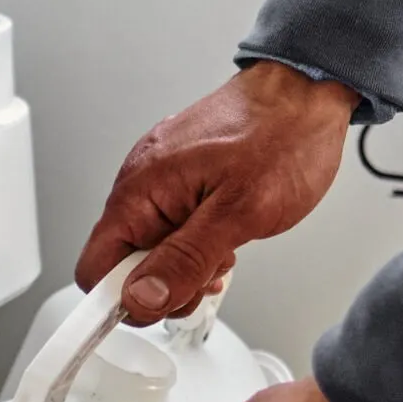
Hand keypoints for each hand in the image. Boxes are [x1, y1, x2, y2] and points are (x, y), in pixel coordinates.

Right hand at [77, 62, 357, 324]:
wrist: (307, 92)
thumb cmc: (282, 137)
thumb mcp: (240, 212)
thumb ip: (185, 260)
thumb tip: (140, 298)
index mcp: (141, 191)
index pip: (96, 268)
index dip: (122, 300)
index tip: (158, 309)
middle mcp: (140, 183)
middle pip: (125, 265)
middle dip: (168, 282)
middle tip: (212, 270)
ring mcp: (160, 180)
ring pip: (153, 248)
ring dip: (187, 262)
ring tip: (228, 244)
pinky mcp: (180, 178)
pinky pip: (172, 225)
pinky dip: (197, 240)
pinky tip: (227, 232)